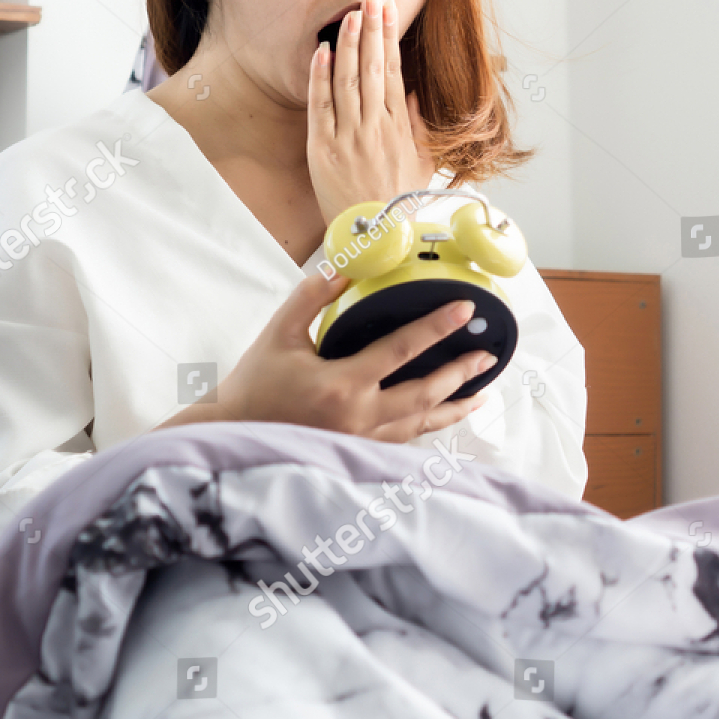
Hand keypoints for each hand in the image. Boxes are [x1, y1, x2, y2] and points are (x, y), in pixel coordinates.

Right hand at [161, 272, 495, 443]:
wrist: (232, 436)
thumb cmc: (253, 384)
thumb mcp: (279, 333)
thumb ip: (312, 297)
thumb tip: (344, 264)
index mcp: (341, 385)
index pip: (401, 350)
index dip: (436, 327)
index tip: (465, 309)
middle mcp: (359, 417)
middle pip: (425, 393)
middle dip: (461, 372)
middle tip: (487, 354)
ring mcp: (361, 441)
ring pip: (421, 423)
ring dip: (455, 406)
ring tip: (482, 392)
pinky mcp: (359, 453)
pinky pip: (405, 439)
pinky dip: (430, 426)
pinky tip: (444, 416)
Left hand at [307, 0, 435, 225]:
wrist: (376, 237)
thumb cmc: (398, 205)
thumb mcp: (420, 166)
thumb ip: (417, 130)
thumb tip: (412, 98)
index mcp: (400, 129)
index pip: (395, 72)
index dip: (391, 38)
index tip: (389, 10)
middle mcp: (376, 127)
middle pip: (375, 68)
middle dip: (373, 29)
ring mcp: (350, 137)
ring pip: (350, 80)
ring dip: (350, 44)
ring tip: (350, 13)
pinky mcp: (325, 149)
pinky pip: (322, 106)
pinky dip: (321, 77)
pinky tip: (322, 51)